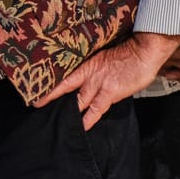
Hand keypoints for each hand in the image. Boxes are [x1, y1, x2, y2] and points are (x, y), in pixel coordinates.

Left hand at [36, 32, 178, 129]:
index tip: (38, 86)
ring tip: (51, 118)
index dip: (52, 82)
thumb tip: (91, 78)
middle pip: (65, 86)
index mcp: (87, 63)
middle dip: (51, 96)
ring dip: (66, 110)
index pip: (65, 74)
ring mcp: (98, 82)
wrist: (143, 51)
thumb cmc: (130, 53)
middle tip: (35, 104)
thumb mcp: (107, 58)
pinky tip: (80, 127)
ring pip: (77, 99)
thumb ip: (97, 68)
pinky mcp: (109, 92)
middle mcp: (89, 72)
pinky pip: (95, 109)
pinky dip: (88, 119)